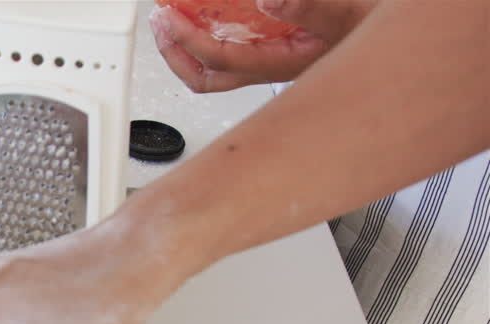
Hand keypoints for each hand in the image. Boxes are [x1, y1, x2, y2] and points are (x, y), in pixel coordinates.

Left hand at [150, 0, 376, 92]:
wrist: (403, 48)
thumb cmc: (376, 29)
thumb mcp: (348, 11)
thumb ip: (308, 7)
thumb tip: (268, 1)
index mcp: (282, 64)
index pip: (221, 58)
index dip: (187, 38)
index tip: (168, 17)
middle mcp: (271, 69)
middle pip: (207, 77)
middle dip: (175, 54)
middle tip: (159, 24)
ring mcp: (272, 62)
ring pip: (216, 69)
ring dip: (188, 47)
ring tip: (171, 20)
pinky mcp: (278, 51)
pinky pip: (234, 49)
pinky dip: (212, 33)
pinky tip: (206, 15)